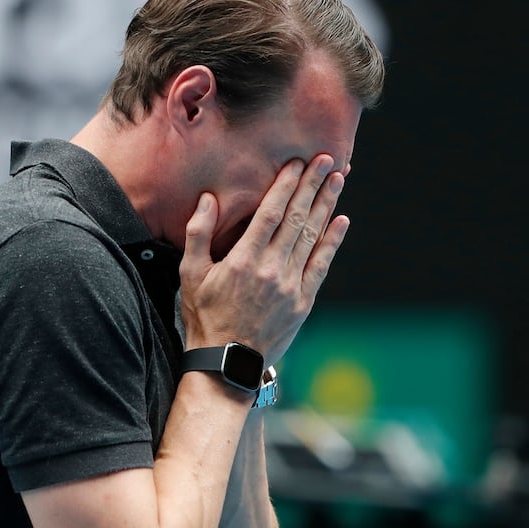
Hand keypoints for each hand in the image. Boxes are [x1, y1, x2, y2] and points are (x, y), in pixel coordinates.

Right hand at [178, 154, 347, 364]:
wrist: (227, 363)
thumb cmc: (204, 316)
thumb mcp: (190, 275)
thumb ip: (198, 235)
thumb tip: (207, 200)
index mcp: (243, 260)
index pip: (270, 213)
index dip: (286, 185)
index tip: (297, 163)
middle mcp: (271, 269)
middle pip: (297, 218)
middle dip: (312, 186)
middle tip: (326, 159)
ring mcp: (291, 286)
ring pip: (312, 237)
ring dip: (326, 205)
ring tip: (338, 179)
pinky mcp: (303, 302)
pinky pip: (321, 265)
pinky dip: (332, 241)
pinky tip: (341, 220)